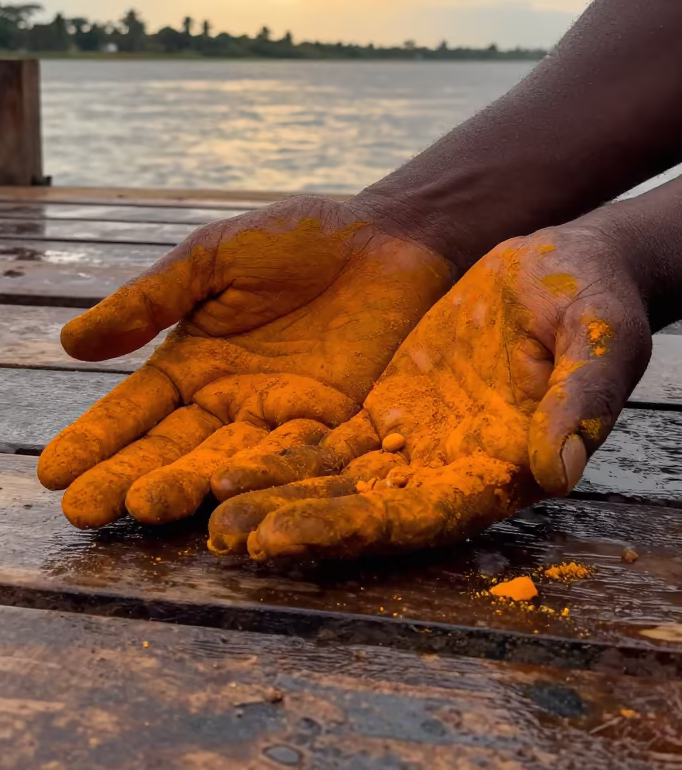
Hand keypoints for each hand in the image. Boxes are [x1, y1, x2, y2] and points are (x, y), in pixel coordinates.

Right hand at [37, 197, 450, 527]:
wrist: (385, 236)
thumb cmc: (295, 237)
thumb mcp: (212, 258)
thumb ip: (151, 300)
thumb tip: (68, 341)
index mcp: (192, 361)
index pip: (134, 409)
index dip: (96, 439)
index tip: (51, 473)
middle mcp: (227, 400)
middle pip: (169, 448)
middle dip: (124, 478)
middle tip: (80, 512)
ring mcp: (278, 416)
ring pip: (223, 461)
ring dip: (182, 487)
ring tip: (140, 509)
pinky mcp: (332, 423)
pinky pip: (294, 456)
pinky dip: (263, 479)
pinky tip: (231, 502)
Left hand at [207, 219, 652, 560]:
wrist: (563, 264)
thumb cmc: (594, 301)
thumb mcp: (598, 340)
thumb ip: (580, 400)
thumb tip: (557, 468)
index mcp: (499, 469)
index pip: (420, 515)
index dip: (353, 530)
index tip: (284, 538)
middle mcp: (447, 471)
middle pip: (361, 511)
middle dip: (293, 525)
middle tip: (223, 537)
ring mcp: (411, 442)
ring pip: (331, 478)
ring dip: (272, 496)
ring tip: (205, 510)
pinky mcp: (386, 409)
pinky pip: (325, 437)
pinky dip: (278, 450)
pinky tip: (225, 458)